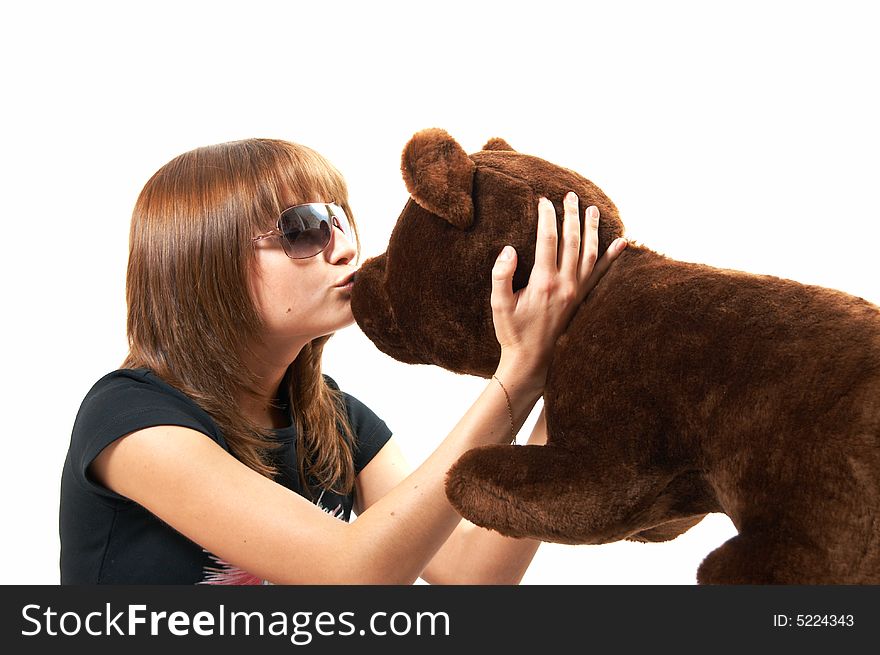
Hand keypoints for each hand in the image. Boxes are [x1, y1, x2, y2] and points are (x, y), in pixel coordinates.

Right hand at [490, 192, 625, 386]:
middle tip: (570, 196)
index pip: (548, 239)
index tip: (543, 201)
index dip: (547, 217)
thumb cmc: (512, 333)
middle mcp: (565, 285)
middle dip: (571, 215)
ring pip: (590, 253)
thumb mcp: (498, 305)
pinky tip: (622, 243)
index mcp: (543, 282)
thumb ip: (501, 275)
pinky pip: (601, 275)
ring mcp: (577, 293)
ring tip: (592, 209)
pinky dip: (612, 258)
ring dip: (592, 229)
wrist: (531, 362)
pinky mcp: (583, 301)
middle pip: (572, 241)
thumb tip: (509, 250)